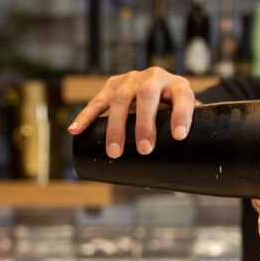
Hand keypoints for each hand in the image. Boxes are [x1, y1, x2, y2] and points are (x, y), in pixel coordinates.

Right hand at [66, 68, 196, 157]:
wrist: (160, 89)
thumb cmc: (173, 112)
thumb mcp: (182, 123)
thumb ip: (177, 148)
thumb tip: (155, 183)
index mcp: (178, 86)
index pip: (182, 98)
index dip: (181, 116)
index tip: (179, 136)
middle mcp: (155, 77)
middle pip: (147, 95)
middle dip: (144, 123)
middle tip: (144, 149)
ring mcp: (132, 79)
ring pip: (120, 99)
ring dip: (116, 126)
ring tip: (114, 151)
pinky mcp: (113, 84)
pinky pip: (97, 101)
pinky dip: (86, 116)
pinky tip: (76, 129)